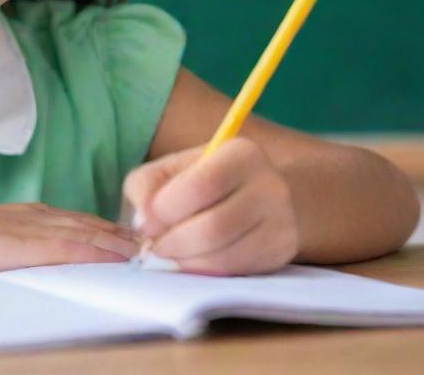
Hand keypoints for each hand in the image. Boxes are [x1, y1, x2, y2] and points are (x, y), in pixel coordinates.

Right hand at [0, 201, 140, 276]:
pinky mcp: (30, 246)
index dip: (102, 229)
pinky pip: (72, 248)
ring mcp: (33, 230)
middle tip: (149, 242)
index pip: (74, 221)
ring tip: (142, 250)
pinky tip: (117, 258)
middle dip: (118, 234)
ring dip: (116, 241)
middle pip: (87, 224)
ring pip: (86, 233)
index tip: (126, 237)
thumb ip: (12, 245)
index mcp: (25, 216)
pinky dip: (98, 251)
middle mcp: (35, 218)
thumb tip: (25, 257)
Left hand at [123, 137, 300, 275]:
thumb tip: (143, 220)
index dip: (166, 209)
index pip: (202, 185)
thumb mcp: (171, 168)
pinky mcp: (281, 252)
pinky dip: (203, 271)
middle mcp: (270, 186)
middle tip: (153, 245)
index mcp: (241, 153)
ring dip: (185, 260)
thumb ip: (145, 184)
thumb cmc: (204, 178)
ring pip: (225, 254)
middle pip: (214, 226)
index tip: (145, 223)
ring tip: (168, 252)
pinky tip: (189, 261)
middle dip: (173, 241)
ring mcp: (281, 222)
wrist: (260, 193)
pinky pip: (235, 271)